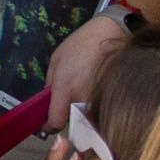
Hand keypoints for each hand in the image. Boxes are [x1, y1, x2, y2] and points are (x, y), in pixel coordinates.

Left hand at [35, 9, 131, 127]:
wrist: (112, 34)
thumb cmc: (81, 45)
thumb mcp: (56, 61)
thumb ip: (50, 86)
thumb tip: (47, 104)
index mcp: (65, 87)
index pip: (56, 121)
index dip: (49, 125)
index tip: (46, 122)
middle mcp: (83, 98)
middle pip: (72, 122)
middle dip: (66, 117)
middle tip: (66, 102)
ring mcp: (100, 100)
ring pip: (87, 118)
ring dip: (81, 113)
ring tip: (83, 92)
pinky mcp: (113, 98)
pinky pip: (100, 112)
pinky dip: (95, 108)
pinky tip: (94, 91)